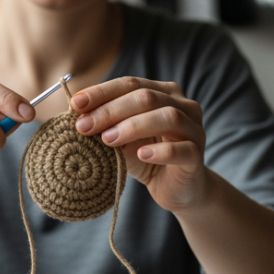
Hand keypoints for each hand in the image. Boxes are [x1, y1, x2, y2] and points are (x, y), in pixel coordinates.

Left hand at [69, 77, 208, 210]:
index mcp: (164, 93)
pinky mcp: (197, 156)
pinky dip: (159, 150)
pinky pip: (181, 149)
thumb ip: (105, 124)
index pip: (130, 84)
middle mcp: (184, 106)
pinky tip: (141, 155)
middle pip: (147, 97)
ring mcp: (194, 130)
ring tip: (107, 139)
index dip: (102, 92)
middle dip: (111, 110)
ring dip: (132, 126)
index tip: (76, 104)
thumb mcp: (120, 138)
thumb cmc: (146, 157)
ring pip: (167, 117)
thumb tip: (75, 114)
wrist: (177, 189)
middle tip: (84, 126)